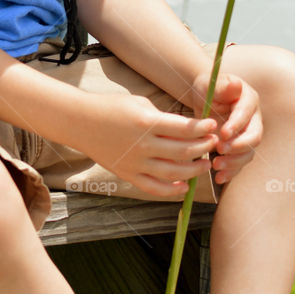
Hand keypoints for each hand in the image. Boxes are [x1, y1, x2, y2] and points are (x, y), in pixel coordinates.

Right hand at [71, 93, 217, 198]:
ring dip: (194, 170)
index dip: (203, 128)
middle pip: (183, 151)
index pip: (185, 129)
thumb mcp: (140, 103)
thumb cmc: (111, 107)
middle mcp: (143, 145)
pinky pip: (154, 188)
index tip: (213, 125)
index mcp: (147, 122)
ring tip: (205, 164)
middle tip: (214, 143)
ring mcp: (135, 163)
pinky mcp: (128, 175)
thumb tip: (188, 129)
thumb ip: (163, 118)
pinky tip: (184, 185)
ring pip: (173, 172)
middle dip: (203, 147)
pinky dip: (172, 190)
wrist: (80, 122)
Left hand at [190, 69, 261, 184]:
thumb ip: (222, 86)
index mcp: (248, 100)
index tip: (222, 134)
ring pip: (248, 152)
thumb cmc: (207, 88)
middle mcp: (253, 119)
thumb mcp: (210, 83)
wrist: (204, 98)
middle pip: (254, 136)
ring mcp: (248, 135)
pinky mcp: (240, 148)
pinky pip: (240, 162)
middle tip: (220, 150)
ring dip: (234, 161)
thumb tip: (235, 85)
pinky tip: (219, 177)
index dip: (236, 125)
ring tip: (216, 165)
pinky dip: (231, 171)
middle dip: (238, 146)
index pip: (246, 114)